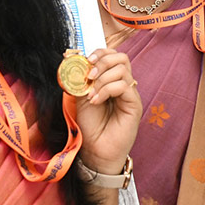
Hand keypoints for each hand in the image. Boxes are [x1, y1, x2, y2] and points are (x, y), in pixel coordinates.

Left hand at [74, 48, 141, 174]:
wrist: (96, 151)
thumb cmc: (91, 127)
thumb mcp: (81, 98)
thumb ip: (80, 79)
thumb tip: (70, 57)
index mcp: (112, 80)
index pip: (113, 55)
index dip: (100, 52)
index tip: (85, 60)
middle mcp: (123, 84)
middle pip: (121, 58)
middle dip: (103, 61)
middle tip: (90, 74)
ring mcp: (130, 94)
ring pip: (123, 70)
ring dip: (103, 78)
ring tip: (91, 93)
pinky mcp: (135, 104)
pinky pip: (124, 86)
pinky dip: (107, 90)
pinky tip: (96, 100)